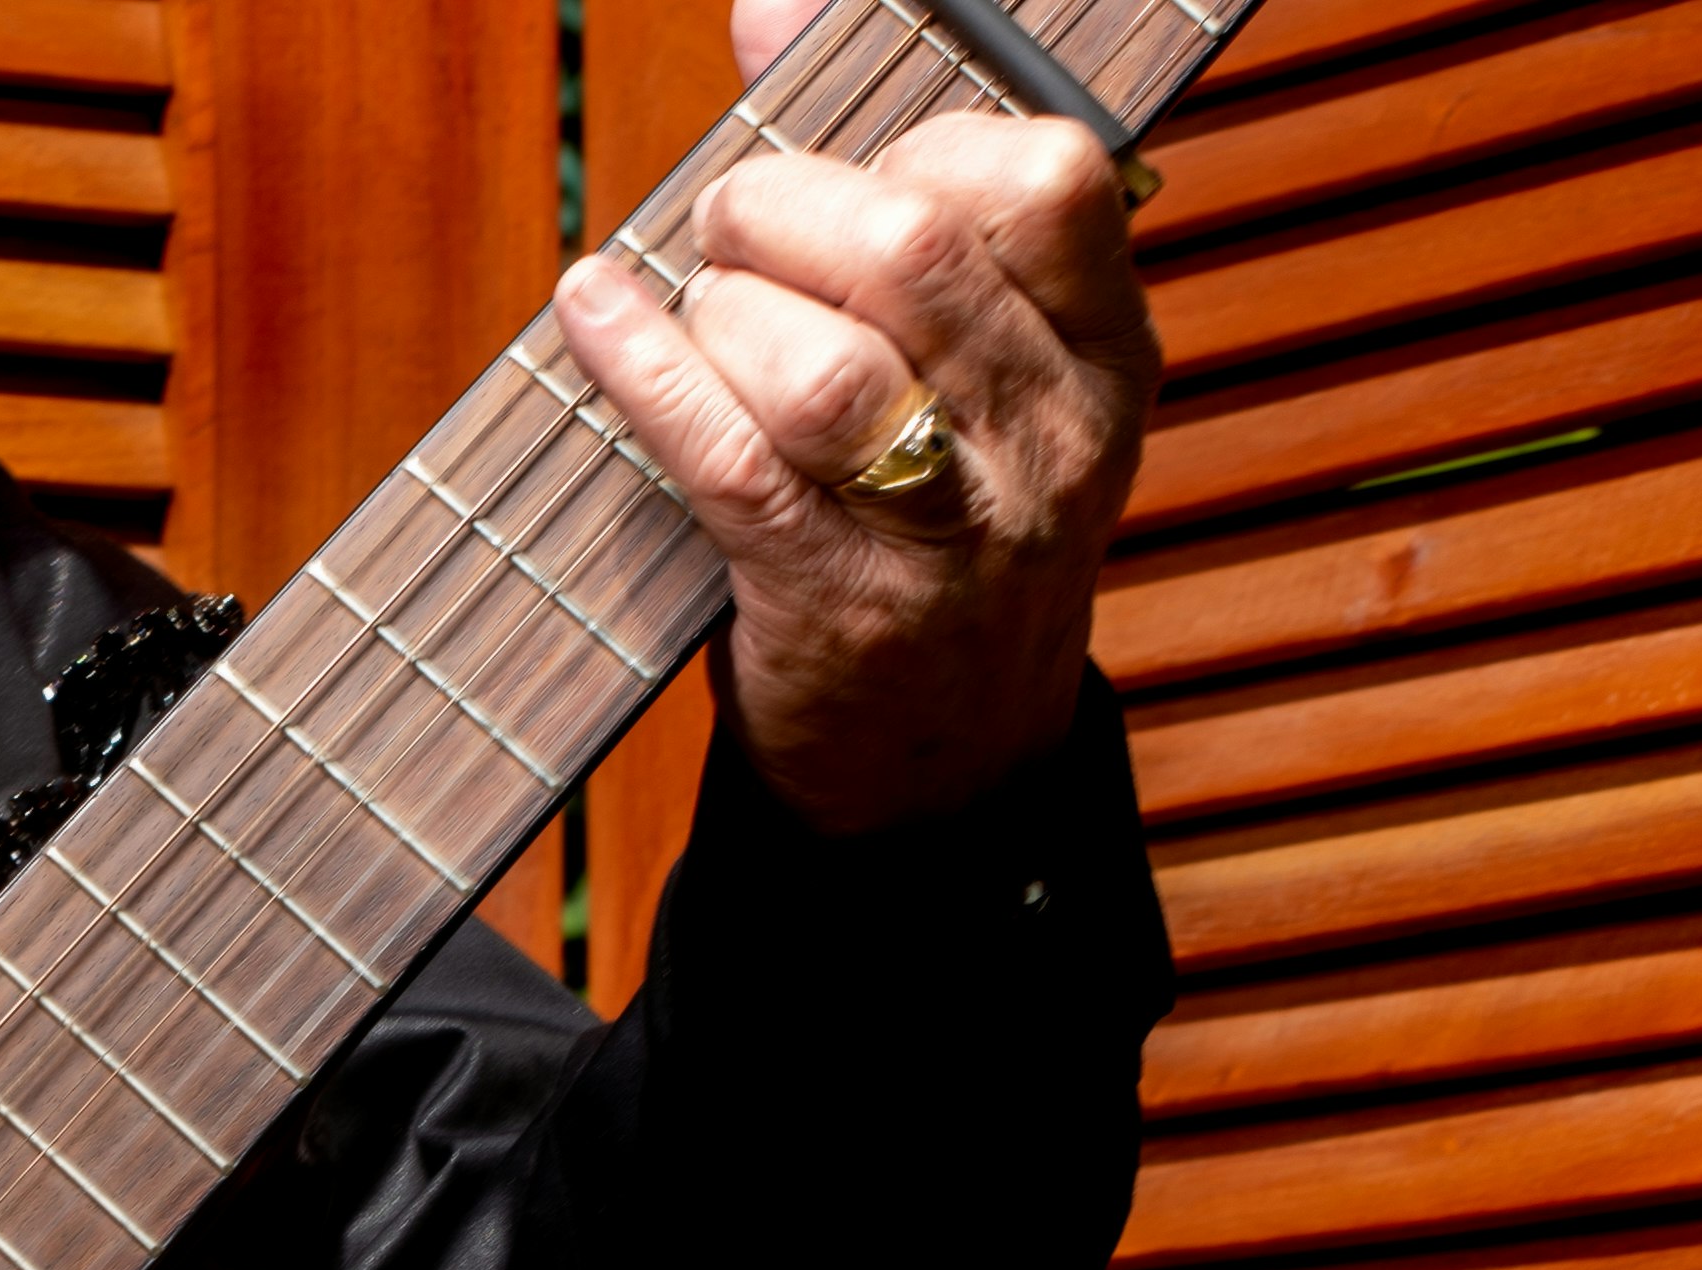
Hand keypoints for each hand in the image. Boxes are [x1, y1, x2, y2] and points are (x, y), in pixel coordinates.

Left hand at [552, 64, 1158, 833]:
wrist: (943, 763)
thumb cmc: (937, 516)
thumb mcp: (972, 358)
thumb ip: (888, 174)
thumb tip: (770, 7)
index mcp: (1107, 353)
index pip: (1047, 178)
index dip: (915, 143)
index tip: (847, 172)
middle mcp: (1054, 441)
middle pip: (913, 255)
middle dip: (781, 208)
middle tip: (726, 227)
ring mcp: (960, 539)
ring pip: (828, 370)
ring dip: (723, 311)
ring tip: (692, 310)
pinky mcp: (849, 612)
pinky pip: (736, 468)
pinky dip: (646, 375)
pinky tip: (594, 320)